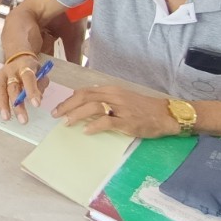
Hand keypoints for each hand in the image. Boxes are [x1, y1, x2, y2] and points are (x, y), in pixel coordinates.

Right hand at [0, 55, 42, 124]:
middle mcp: (11, 70)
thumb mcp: (41, 73)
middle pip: (12, 87)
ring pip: (0, 89)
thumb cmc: (32, 70)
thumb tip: (37, 98)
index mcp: (25, 66)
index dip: (32, 91)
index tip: (36, 105)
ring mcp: (1, 74)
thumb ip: (41, 84)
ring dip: (2, 104)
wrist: (19, 59)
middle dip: (17, 104)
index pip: (28, 78)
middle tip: (23, 120)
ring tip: (6, 117)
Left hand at [54, 86, 179, 137]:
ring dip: (76, 115)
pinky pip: (106, 121)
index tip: (60, 107)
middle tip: (56, 115)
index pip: (85, 91)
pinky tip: (86, 131)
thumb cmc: (143, 108)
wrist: (165, 114)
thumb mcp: (122, 99)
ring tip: (66, 122)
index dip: (69, 99)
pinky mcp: (127, 121)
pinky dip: (94, 126)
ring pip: (92, 107)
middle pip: (84, 97)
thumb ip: (105, 100)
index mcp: (111, 90)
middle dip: (67, 106)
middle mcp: (114, 96)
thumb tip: (86, 106)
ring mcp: (120, 108)